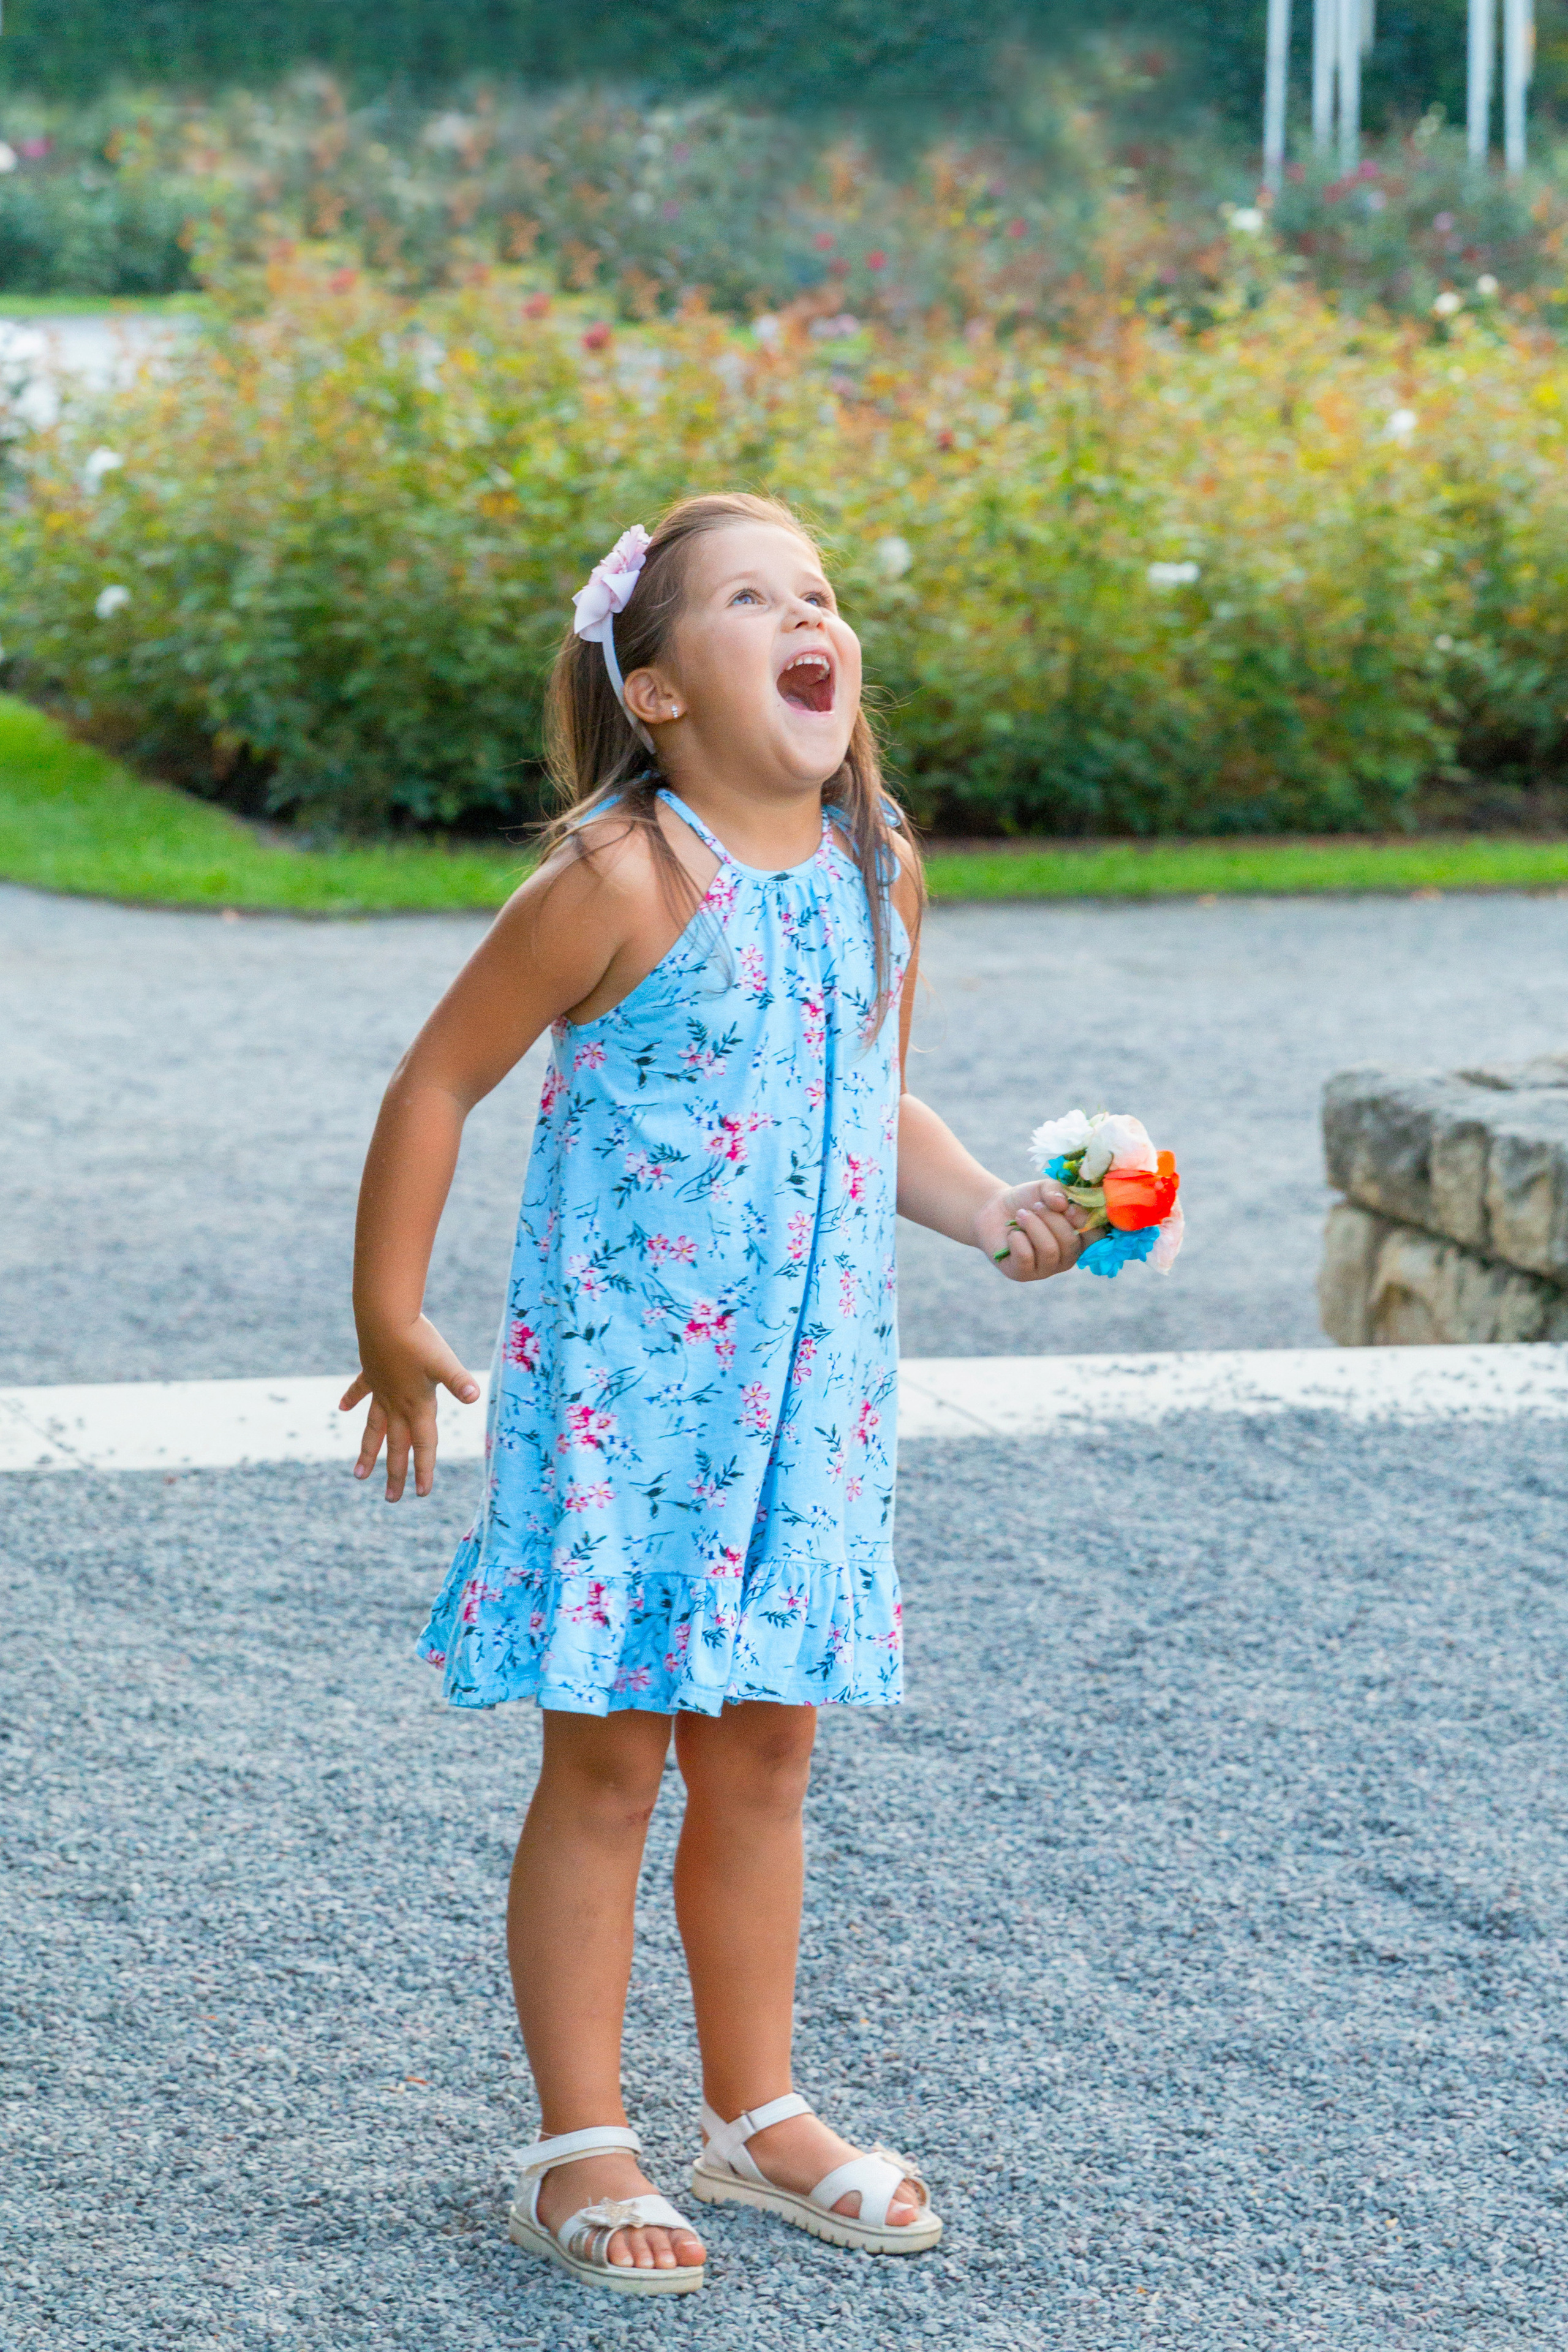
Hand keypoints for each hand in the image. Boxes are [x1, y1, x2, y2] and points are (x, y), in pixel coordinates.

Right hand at [340, 1314, 480, 1499]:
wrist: (386, 1316)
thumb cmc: (417, 1339)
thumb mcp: (443, 1361)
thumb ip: (458, 1381)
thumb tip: (475, 1396)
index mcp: (417, 1406)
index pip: (423, 1445)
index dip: (424, 1469)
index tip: (421, 1493)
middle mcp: (397, 1404)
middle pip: (397, 1446)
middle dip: (396, 1474)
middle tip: (392, 1499)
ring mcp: (381, 1390)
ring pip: (374, 1429)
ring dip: (368, 1452)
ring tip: (359, 1475)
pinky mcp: (371, 1372)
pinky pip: (361, 1391)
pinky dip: (353, 1400)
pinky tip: (342, 1409)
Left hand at [974, 1180, 1085, 1283]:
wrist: (994, 1209)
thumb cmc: (1027, 1200)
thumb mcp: (1045, 1188)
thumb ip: (1058, 1191)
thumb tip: (1063, 1204)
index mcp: (1079, 1239)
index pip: (1096, 1240)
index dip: (1085, 1223)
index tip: (1068, 1207)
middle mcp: (1066, 1258)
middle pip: (1071, 1244)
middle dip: (1052, 1219)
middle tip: (1036, 1206)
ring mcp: (1045, 1269)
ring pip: (1049, 1251)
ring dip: (1033, 1226)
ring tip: (1021, 1215)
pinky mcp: (1021, 1274)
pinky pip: (1025, 1257)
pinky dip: (1017, 1238)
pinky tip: (1012, 1233)